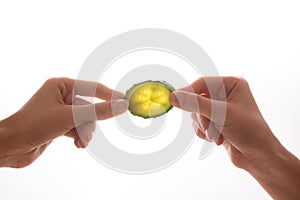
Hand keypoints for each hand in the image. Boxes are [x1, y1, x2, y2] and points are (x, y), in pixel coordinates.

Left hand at [0, 78, 127, 167]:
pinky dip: (79, 137)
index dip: (109, 95)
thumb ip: (98, 111)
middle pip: (90, 108)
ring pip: (85, 121)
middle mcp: (62, 96)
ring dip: (84, 132)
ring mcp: (60, 111)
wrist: (11, 146)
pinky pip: (78, 129)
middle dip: (89, 122)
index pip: (93, 88)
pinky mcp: (59, 125)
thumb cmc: (34, 124)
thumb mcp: (70, 116)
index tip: (124, 101)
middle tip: (87, 131)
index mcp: (61, 86)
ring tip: (79, 140)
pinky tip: (76, 144)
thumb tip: (122, 105)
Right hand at [169, 76, 299, 198]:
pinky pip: (199, 123)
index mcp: (232, 84)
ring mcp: (219, 108)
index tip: (174, 100)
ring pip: (196, 113)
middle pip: (197, 100)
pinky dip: (205, 132)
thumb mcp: (222, 114)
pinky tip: (217, 138)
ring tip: (218, 135)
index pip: (202, 83)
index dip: (188, 92)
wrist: (259, 157)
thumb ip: (196, 104)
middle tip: (210, 127)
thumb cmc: (249, 131)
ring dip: (204, 127)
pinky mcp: (215, 121)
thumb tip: (173, 97)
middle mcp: (225, 94)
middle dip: (202, 117)